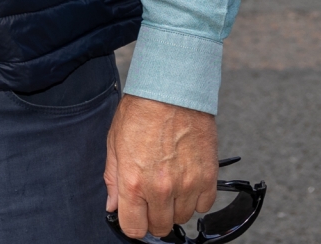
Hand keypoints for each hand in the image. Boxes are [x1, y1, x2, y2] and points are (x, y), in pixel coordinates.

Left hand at [104, 95, 217, 238]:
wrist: (172, 91)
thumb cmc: (141, 112)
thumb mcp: (114, 143)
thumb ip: (113, 179)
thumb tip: (112, 205)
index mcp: (133, 182)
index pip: (134, 228)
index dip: (133, 224)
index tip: (134, 217)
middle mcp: (161, 188)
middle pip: (160, 227)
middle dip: (153, 218)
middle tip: (151, 200)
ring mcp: (187, 185)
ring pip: (182, 218)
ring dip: (174, 207)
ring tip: (168, 184)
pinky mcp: (208, 178)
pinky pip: (204, 206)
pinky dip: (195, 199)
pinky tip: (185, 181)